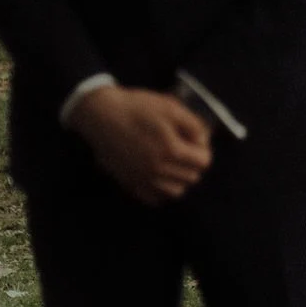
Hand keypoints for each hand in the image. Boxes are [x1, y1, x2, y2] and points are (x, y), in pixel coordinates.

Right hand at [67, 85, 212, 205]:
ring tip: (173, 163)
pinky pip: (154, 198)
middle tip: (185, 149)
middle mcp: (157, 170)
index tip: (195, 140)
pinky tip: (159, 174)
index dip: (203, 149)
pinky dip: (161, 190)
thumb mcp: (172, 108)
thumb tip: (204, 142)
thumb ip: (194, 126)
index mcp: (171, 150)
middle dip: (193, 164)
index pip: (203, 162)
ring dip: (179, 179)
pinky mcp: (128, 183)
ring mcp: (142, 179)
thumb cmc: (138, 107)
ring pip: (175, 192)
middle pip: (191, 178)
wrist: (102, 115)